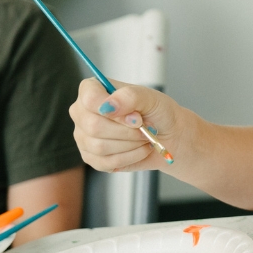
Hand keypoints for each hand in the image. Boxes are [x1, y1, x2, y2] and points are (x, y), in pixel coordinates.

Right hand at [69, 78, 184, 171]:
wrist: (169, 135)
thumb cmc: (157, 112)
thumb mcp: (150, 97)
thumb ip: (129, 96)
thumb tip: (108, 107)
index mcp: (92, 90)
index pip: (89, 99)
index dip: (114, 110)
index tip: (136, 116)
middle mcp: (82, 112)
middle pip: (93, 126)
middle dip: (126, 131)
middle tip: (145, 128)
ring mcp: (84, 136)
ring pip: (99, 147)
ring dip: (130, 144)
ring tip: (144, 137)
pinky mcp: (92, 158)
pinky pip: (106, 163)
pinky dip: (130, 157)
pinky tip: (139, 149)